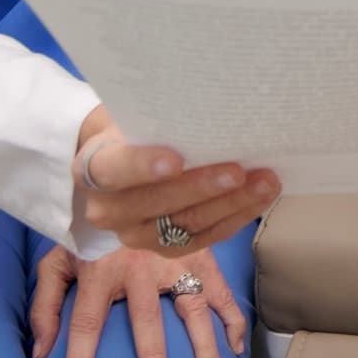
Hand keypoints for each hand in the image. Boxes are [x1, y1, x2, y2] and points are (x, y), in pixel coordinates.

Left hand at [29, 243, 248, 357]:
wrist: (121, 175)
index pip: (86, 321)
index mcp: (99, 269)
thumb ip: (46, 307)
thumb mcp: (56, 261)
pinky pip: (221, 288)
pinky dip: (232, 317)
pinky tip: (236, 346)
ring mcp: (174, 258)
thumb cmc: (86, 231)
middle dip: (151, 352)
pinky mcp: (200, 251)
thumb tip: (40, 355)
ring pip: (193, 304)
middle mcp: (138, 265)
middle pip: (146, 316)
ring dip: (203, 342)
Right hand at [74, 110, 281, 256]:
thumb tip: (214, 108)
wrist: (125, 162)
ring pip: (185, 224)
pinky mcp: (164, 249)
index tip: (176, 160)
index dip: (142, 166)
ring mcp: (136, 235)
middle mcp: (108, 210)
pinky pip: (204, 238)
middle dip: (201, 188)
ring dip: (230, 204)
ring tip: (265, 182)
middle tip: (239, 171)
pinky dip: (235, 218)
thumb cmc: (137, 131)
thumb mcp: (135, 119)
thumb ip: (160, 122)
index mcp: (92, 169)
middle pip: (156, 203)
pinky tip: (260, 198)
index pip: (113, 170)